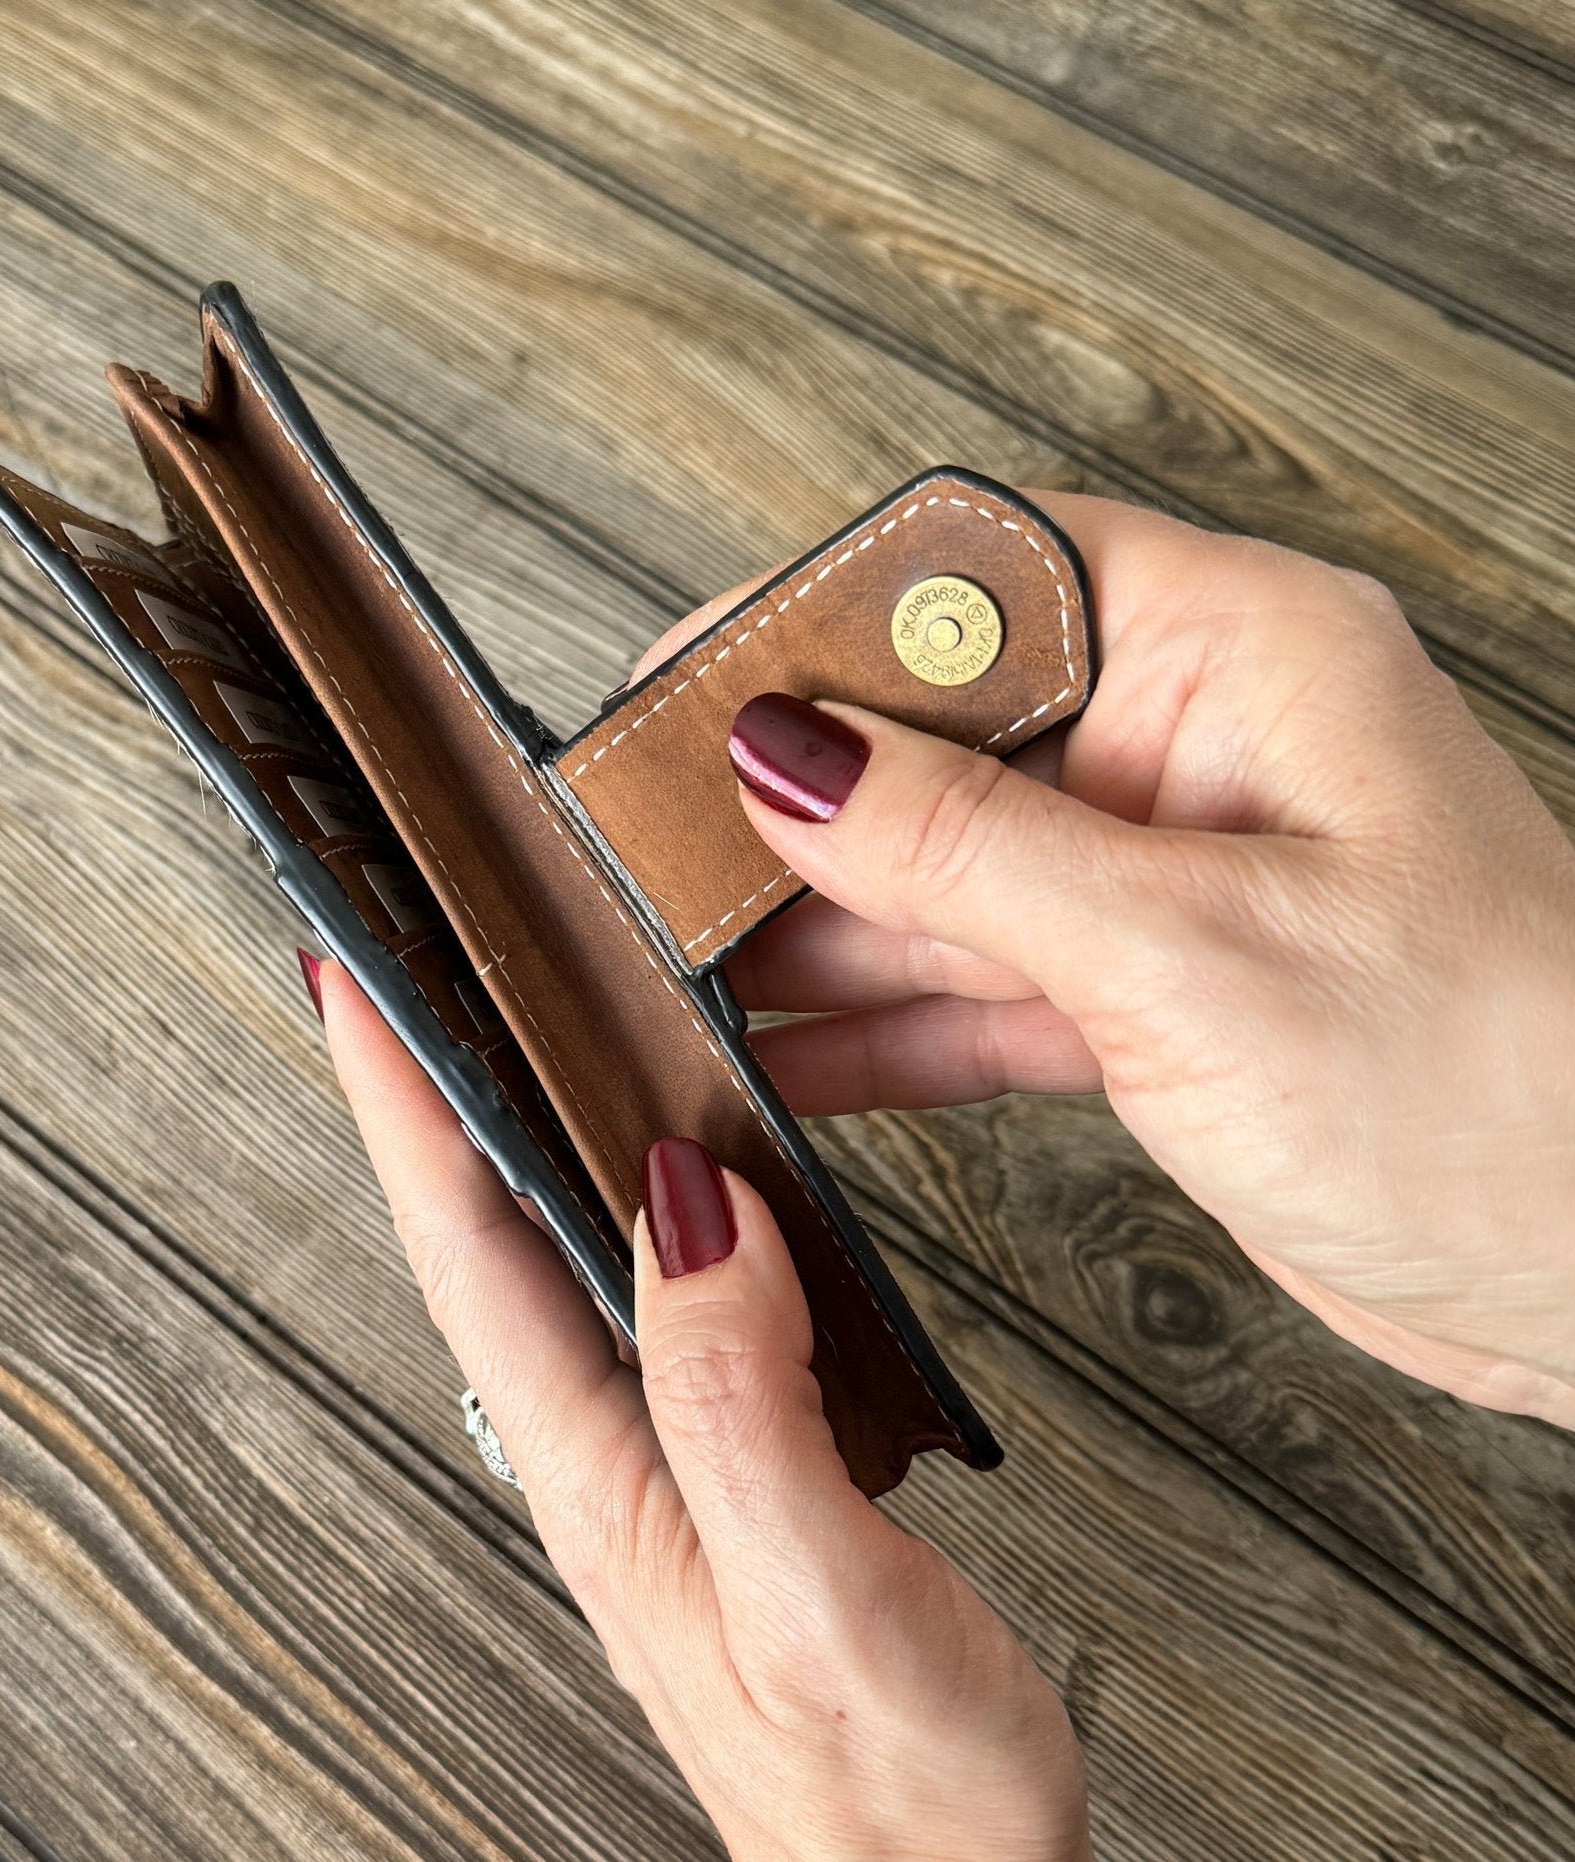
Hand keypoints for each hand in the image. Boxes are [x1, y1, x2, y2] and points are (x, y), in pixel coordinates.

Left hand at [302, 953, 1090, 1861]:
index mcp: (599, 1470)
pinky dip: (644, 1198)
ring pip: (568, 1256)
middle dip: (441, 1086)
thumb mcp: (816, 1594)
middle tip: (414, 961)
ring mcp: (661, 1458)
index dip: (404, 1103)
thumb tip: (693, 1205)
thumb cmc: (887, 1798)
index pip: (467, 1246)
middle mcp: (608, 1451)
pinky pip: (659, 1294)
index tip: (354, 976)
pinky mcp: (726, 1463)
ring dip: (526, 1133)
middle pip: (492, 1232)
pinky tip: (672, 1174)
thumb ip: (742, 1402)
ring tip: (513, 1028)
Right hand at [695, 493, 1574, 1426]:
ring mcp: (1165, 877)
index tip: (680, 682)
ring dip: (818, 923)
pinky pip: (981, 984)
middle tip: (649, 848)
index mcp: (1237, 656)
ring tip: (686, 959)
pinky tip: (787, 1049)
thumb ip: (967, 851)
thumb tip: (787, 760)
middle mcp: (1192, 747)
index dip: (814, 618)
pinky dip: (884, 1023)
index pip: (977, 577)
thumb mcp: (1193, 951)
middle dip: (793, 796)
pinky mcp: (1153, 996)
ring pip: (944, 870)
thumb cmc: (1506, 1085)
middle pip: (938, 730)